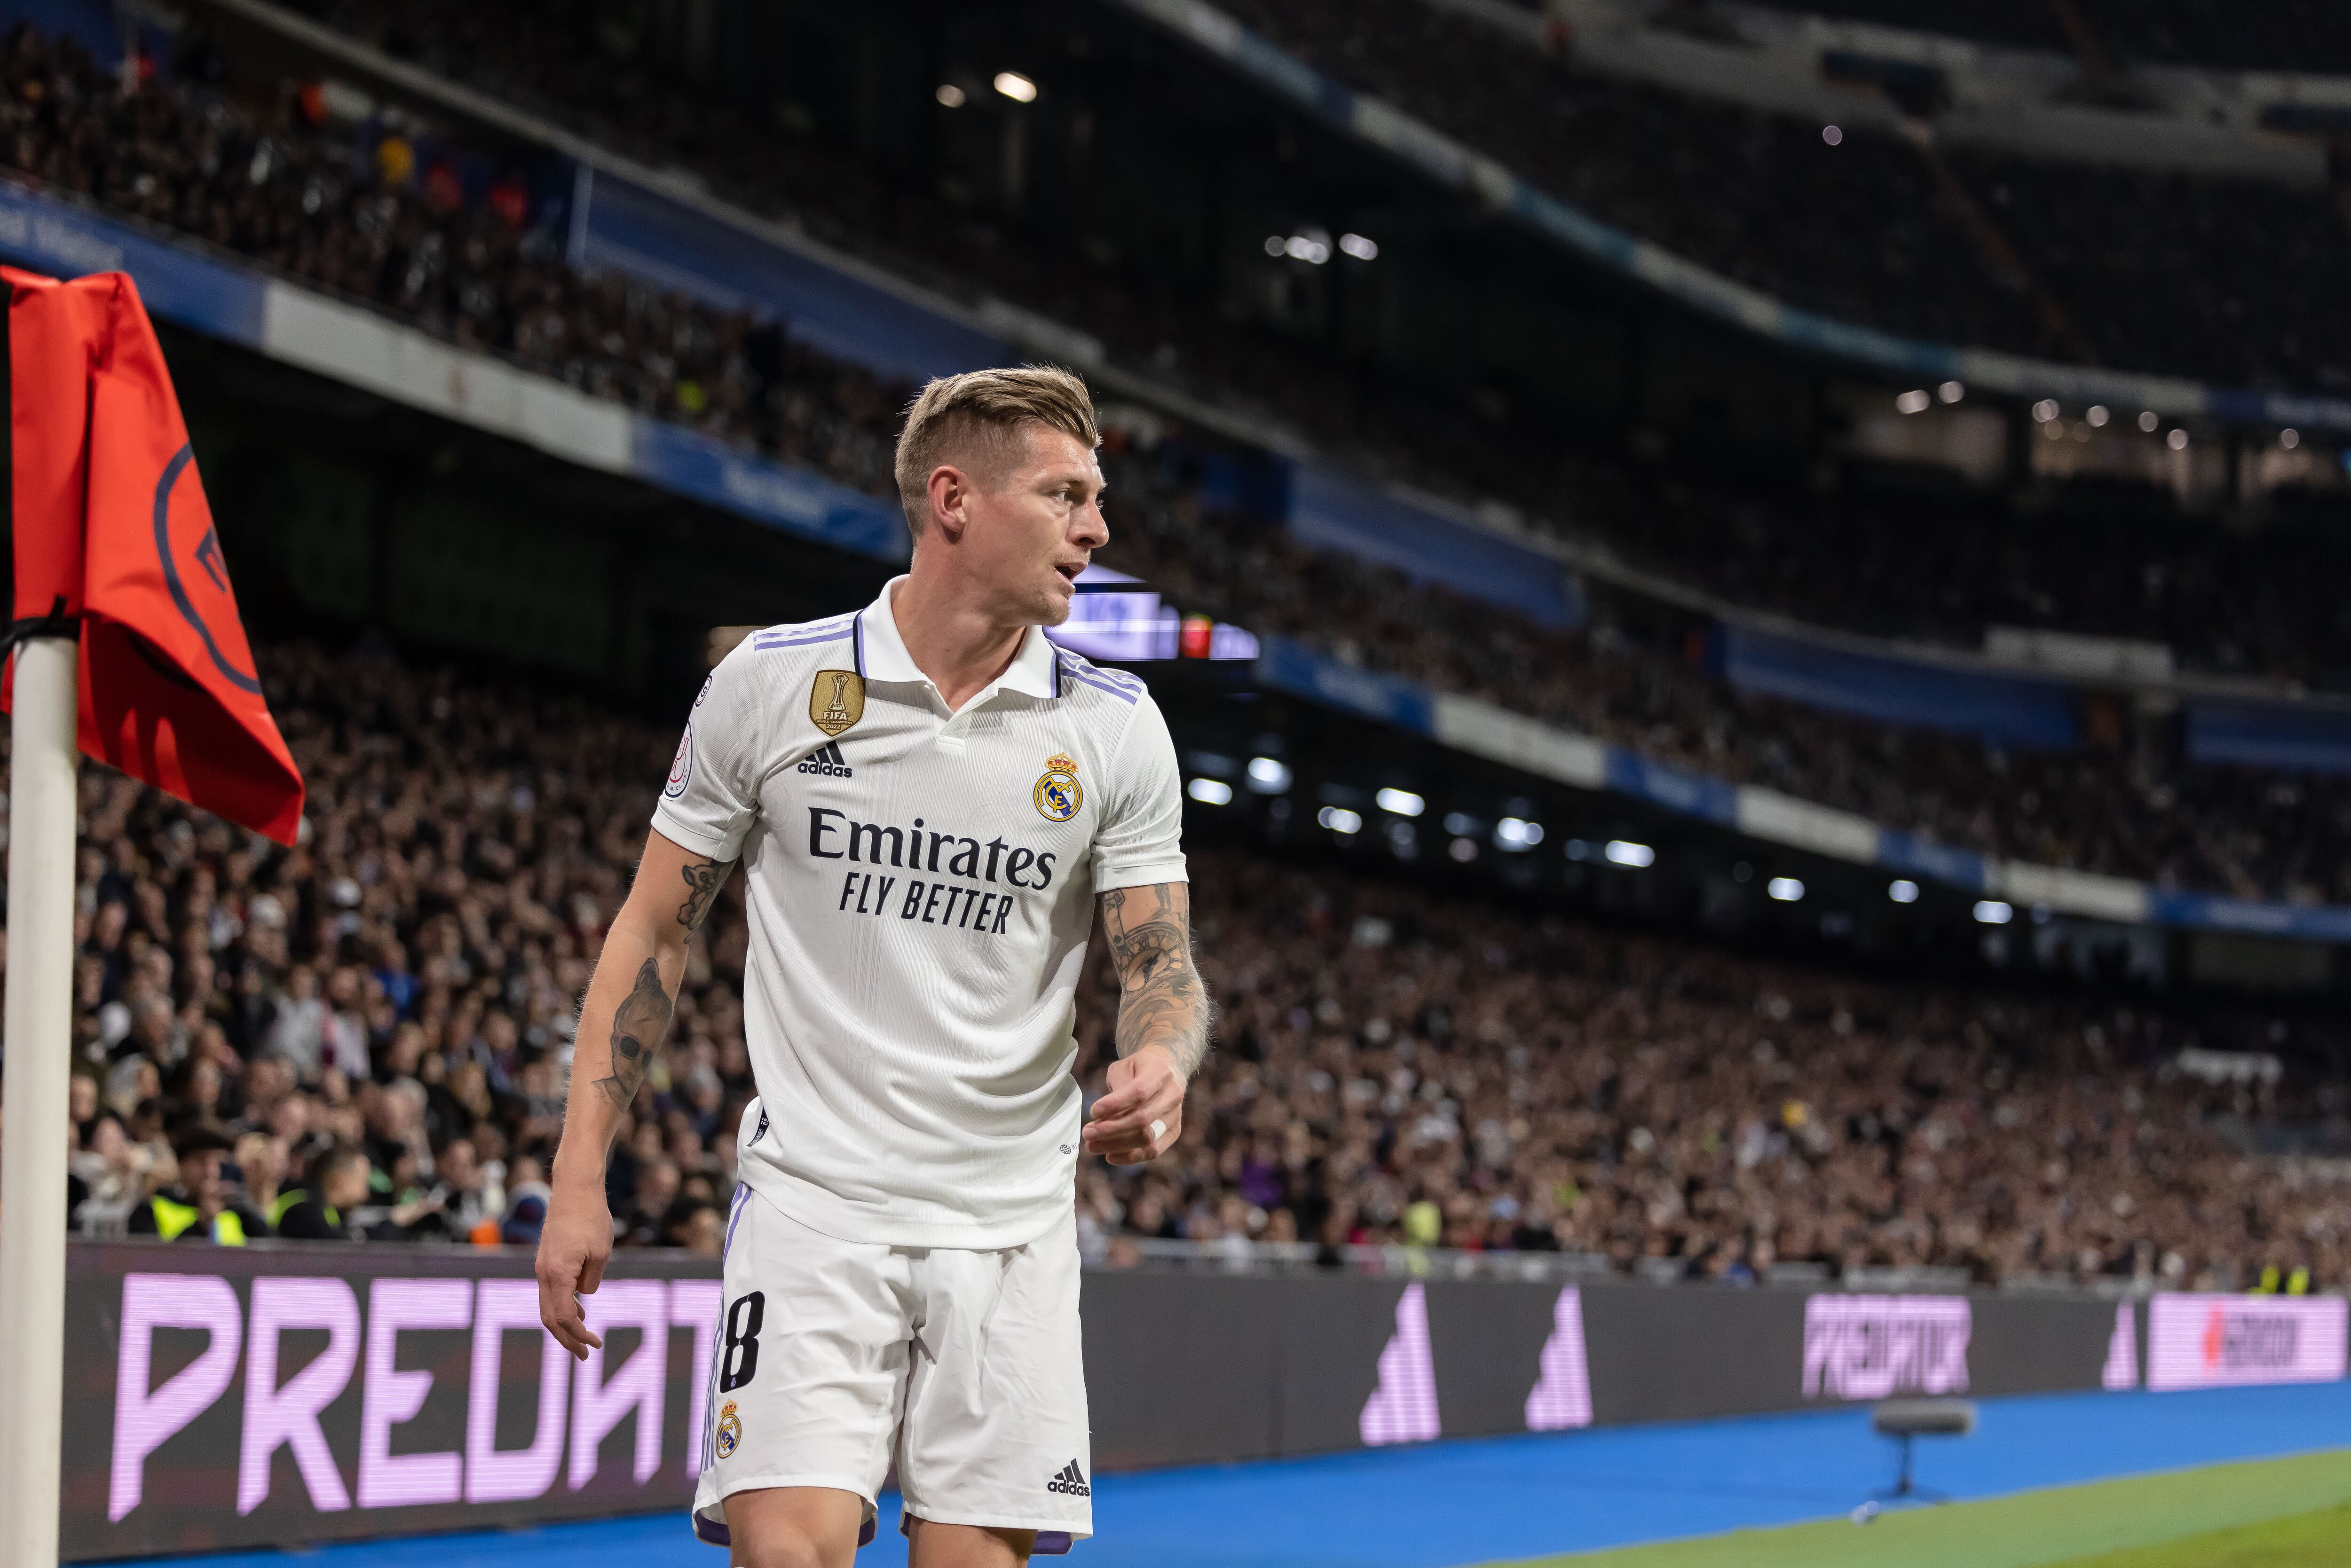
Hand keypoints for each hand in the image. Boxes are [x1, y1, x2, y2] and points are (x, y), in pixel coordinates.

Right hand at [536, 1175, 612, 1359]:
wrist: (574, 1189)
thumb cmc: (591, 1218)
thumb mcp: (601, 1253)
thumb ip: (591, 1280)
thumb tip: (584, 1297)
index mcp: (557, 1275)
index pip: (564, 1318)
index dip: (579, 1335)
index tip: (596, 1345)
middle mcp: (543, 1274)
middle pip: (550, 1318)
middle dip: (567, 1340)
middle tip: (584, 1356)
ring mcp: (542, 1267)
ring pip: (548, 1306)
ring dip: (564, 1325)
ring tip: (582, 1339)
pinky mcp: (545, 1260)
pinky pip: (550, 1291)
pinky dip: (562, 1305)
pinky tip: (579, 1310)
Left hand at [1082, 1045, 1186, 1165]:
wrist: (1166, 1070)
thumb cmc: (1138, 1069)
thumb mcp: (1124, 1068)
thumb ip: (1116, 1089)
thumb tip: (1102, 1118)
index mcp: (1160, 1072)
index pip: (1139, 1092)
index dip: (1115, 1104)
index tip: (1093, 1112)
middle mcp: (1173, 1094)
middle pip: (1142, 1118)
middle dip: (1110, 1129)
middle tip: (1087, 1132)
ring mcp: (1176, 1115)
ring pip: (1148, 1139)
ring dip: (1117, 1145)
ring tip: (1093, 1146)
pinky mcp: (1174, 1132)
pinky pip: (1153, 1151)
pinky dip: (1130, 1157)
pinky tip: (1110, 1156)